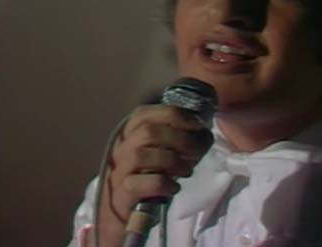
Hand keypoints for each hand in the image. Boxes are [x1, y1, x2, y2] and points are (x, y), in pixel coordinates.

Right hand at [97, 105, 213, 245]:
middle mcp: (121, 147)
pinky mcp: (123, 192)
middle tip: (198, 151)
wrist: (118, 209)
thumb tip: (204, 134)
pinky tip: (174, 187)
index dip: (176, 117)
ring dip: (172, 160)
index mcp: (129, 131)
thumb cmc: (144, 174)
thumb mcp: (157, 150)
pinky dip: (165, 183)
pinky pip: (144, 183)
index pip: (147, 113)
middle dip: (179, 138)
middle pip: (147, 131)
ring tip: (187, 170)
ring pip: (141, 155)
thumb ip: (174, 138)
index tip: (198, 127)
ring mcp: (120, 169)